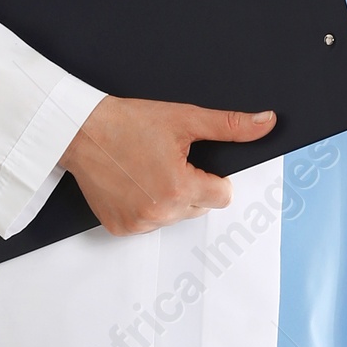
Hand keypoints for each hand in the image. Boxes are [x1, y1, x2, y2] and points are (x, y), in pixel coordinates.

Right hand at [58, 95, 276, 235]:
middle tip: (166, 161)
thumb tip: (266, 123)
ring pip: (175, 217)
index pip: (223, 196)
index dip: (213, 177)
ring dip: (169, 199)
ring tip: (146, 170)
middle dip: (191, 187)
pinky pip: (148, 224)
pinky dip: (145, 208)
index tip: (193, 162)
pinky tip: (132, 184)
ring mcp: (138, 223)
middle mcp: (160, 212)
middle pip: (200, 207)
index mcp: (180, 187)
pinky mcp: (121, 228)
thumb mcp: (184, 119)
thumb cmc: (127, 123)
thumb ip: (229, 126)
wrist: (79, 131)